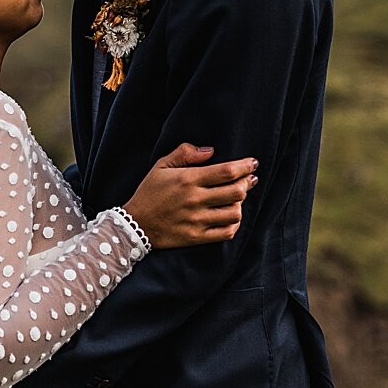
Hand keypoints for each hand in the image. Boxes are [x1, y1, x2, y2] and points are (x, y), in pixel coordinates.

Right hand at [124, 144, 257, 248]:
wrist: (135, 225)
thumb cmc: (149, 192)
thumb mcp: (161, 166)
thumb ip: (185, 153)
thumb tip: (210, 150)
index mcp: (188, 180)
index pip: (226, 171)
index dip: (245, 166)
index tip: (253, 163)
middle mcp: (195, 200)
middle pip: (236, 192)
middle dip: (247, 183)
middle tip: (248, 180)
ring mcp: (197, 221)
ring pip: (235, 213)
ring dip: (240, 204)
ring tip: (236, 199)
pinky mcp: (197, 237)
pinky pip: (226, 233)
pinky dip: (234, 224)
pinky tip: (230, 217)